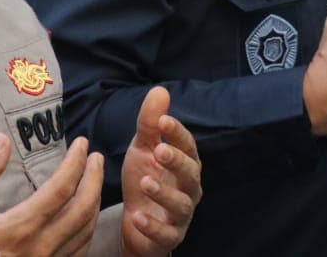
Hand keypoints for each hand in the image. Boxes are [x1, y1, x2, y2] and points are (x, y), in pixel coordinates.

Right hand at [0, 134, 104, 256]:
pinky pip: (78, 250)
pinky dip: (87, 228)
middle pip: (83, 208)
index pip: (62, 187)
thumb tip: (2, 139)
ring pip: (85, 231)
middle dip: (95, 178)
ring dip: (95, 201)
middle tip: (97, 157)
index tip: (82, 143)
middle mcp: (40, 246)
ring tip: (94, 180)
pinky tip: (84, 216)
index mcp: (21, 226)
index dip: (76, 162)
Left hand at [120, 87, 201, 255]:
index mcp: (185, 163)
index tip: (163, 120)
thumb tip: (160, 90)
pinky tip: (138, 215)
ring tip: (146, 182)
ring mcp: (181, 215)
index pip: (188, 145)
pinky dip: (153, 226)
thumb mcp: (143, 149)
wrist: (135, 222)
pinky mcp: (170, 237)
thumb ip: (150, 123)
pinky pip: (166, 233)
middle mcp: (188, 188)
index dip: (178, 133)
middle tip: (160, 151)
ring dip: (164, 193)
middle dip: (177, 161)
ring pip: (181, 205)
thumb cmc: (145, 178)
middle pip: (191, 174)